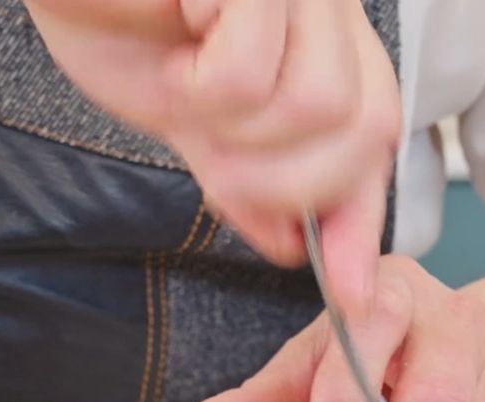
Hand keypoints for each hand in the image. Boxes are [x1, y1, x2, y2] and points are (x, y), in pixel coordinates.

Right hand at [25, 0, 400, 311]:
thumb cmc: (108, 14)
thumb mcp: (189, 118)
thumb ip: (247, 179)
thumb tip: (292, 245)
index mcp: (321, 29)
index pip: (376, 130)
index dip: (362, 217)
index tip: (350, 290)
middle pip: (365, 129)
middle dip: (286, 181)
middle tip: (217, 164)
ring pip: (317, 106)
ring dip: (232, 126)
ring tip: (183, 82)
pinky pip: (246, 77)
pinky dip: (194, 88)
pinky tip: (171, 42)